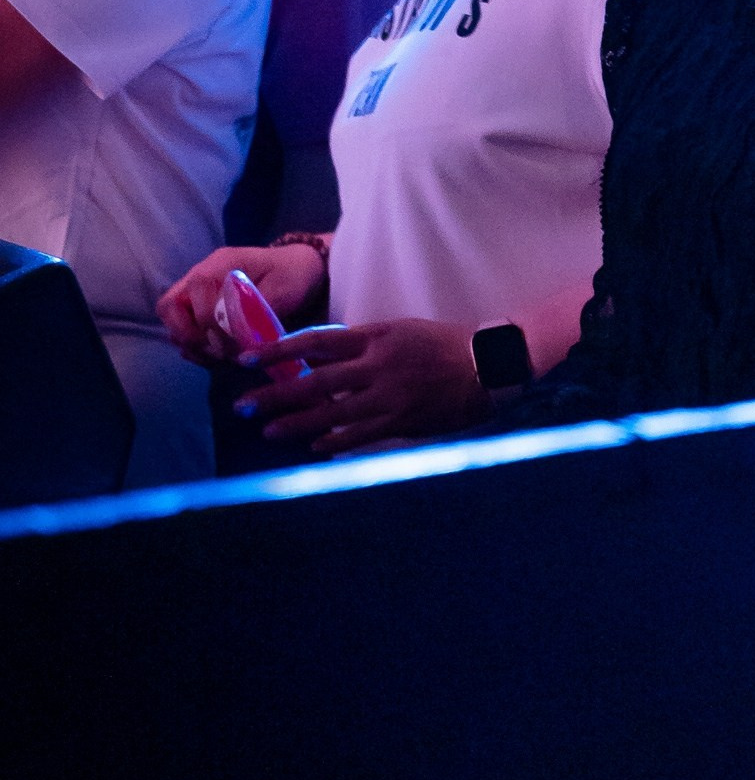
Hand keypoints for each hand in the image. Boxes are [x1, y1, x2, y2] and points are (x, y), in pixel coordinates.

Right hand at [157, 242, 327, 361]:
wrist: (301, 271)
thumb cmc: (293, 275)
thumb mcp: (284, 289)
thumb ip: (256, 311)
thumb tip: (234, 338)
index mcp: (221, 264)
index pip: (196, 291)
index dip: (209, 321)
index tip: (231, 343)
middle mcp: (202, 277)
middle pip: (169, 307)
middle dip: (188, 335)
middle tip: (215, 352)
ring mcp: (199, 295)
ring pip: (173, 322)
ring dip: (192, 345)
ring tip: (220, 358)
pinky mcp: (204, 311)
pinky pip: (185, 332)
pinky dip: (197, 349)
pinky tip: (219, 358)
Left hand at [230, 319, 489, 456]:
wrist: (486, 365)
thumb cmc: (441, 343)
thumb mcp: (398, 331)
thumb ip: (360, 344)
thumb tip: (317, 357)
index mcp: (376, 337)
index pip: (316, 342)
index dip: (279, 351)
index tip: (248, 359)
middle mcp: (378, 366)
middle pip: (315, 383)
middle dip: (275, 395)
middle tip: (242, 406)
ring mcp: (389, 397)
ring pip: (332, 415)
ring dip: (296, 424)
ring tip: (268, 431)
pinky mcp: (402, 422)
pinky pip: (361, 436)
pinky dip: (335, 443)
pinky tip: (314, 448)